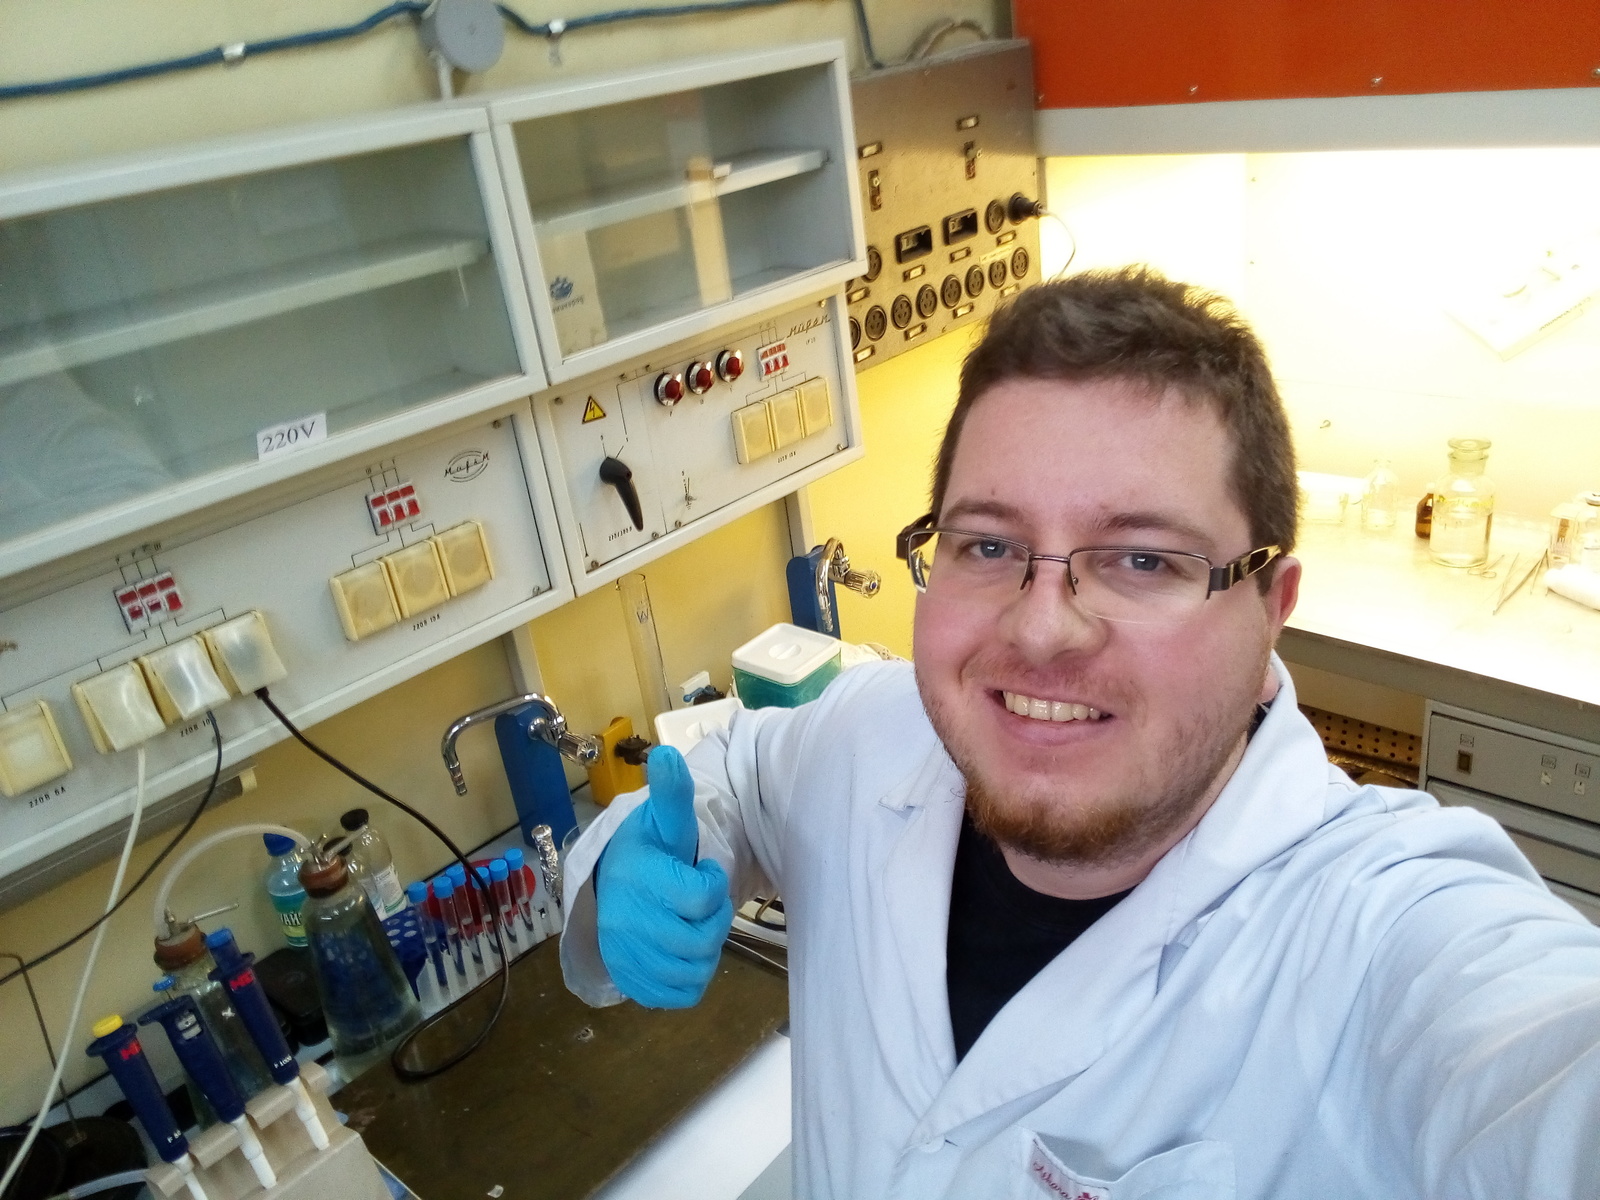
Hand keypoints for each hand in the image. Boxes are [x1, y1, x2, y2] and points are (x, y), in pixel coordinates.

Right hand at [596, 745, 732, 1007]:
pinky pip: (683, 994)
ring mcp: (628, 956)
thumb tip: (667, 754)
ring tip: (691, 924)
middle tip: (700, 903)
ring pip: (695, 969)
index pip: (703, 897)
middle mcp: (626, 921)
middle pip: (702, 938)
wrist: (615, 886)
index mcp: (638, 878)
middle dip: (713, 919)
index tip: (701, 872)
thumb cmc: (652, 852)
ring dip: (706, 949)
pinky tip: (683, 951)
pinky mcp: (634, 983)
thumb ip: (671, 793)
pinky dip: (692, 978)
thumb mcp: (665, 821)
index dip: (713, 884)